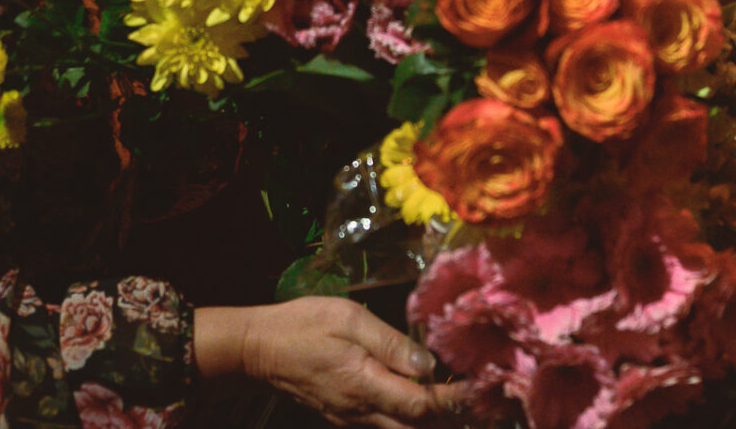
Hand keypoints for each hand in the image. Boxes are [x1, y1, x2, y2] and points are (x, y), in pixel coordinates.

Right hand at [198, 298, 461, 427]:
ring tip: (457, 409)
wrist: (258, 349)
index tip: (476, 387)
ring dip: (428, 423)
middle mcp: (361, 410)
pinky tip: (420, 408)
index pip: (420, 405)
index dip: (451, 400)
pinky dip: (407, 421)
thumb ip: (392, 342)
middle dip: (447, 420)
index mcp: (365, 384)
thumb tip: (429, 365)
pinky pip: (382, 426)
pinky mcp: (342, 415)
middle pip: (414, 428)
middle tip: (477, 408)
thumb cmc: (304, 325)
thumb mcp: (349, 318)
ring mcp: (351, 417)